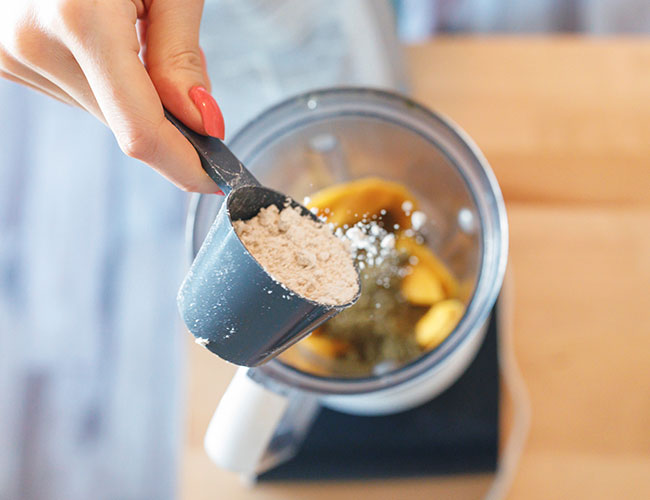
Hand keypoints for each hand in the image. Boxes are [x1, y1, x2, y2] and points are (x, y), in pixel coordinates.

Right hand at [0, 0, 223, 192]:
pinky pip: (72, 91)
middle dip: (167, 118)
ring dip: (130, 94)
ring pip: (99, 111)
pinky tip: (97, 34)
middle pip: (122, 125)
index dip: (183, 165)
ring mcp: (9, 51)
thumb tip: (203, 123)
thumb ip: (180, 56)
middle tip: (184, 79)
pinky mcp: (1, 54)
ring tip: (127, 28)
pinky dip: (101, 79)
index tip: (215, 178)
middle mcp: (32, 42)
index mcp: (78, 18)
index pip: (141, 132)